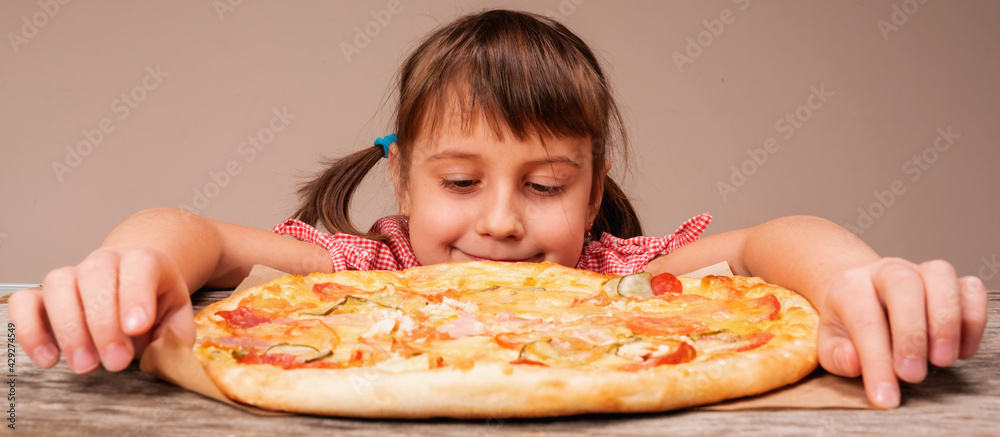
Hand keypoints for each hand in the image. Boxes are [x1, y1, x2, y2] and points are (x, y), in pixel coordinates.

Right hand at [9, 247, 194, 373]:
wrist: (135, 288)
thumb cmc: (155, 305)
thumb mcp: (178, 318)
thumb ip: (176, 334)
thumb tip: (163, 351)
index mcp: (145, 261)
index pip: (140, 265)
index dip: (137, 295)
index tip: (137, 327)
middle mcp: (106, 261)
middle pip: (96, 274)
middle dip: (104, 323)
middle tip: (116, 362)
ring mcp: (73, 275)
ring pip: (59, 284)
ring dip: (69, 329)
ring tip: (86, 365)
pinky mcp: (45, 296)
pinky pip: (25, 302)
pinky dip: (31, 330)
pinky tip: (49, 358)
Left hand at [815, 257, 987, 407]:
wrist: (865, 298)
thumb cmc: (848, 326)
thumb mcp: (830, 345)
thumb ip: (836, 356)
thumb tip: (853, 361)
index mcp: (850, 286)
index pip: (863, 320)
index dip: (876, 361)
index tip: (885, 396)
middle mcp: (886, 270)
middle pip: (902, 285)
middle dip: (911, 334)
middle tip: (913, 376)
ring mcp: (920, 271)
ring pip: (940, 276)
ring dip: (946, 321)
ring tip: (942, 361)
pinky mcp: (950, 282)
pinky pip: (971, 288)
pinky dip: (973, 319)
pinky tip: (963, 350)